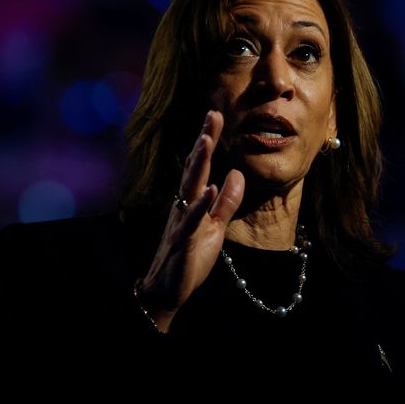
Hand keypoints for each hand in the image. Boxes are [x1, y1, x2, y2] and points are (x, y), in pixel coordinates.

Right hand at [136, 110, 244, 331]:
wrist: (167, 288)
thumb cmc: (189, 257)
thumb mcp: (215, 227)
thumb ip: (226, 202)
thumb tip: (237, 174)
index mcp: (191, 200)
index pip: (201, 165)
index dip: (207, 140)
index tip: (215, 115)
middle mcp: (183, 205)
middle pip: (194, 168)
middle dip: (203, 141)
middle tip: (212, 115)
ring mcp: (182, 221)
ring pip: (190, 187)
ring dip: (198, 163)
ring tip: (206, 140)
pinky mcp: (183, 240)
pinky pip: (192, 220)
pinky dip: (201, 204)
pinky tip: (209, 189)